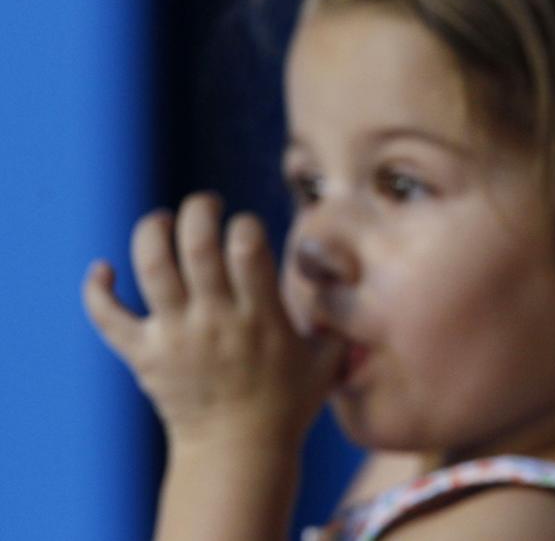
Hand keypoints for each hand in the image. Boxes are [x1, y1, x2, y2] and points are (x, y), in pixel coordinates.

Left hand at [83, 193, 342, 451]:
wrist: (237, 455)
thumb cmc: (289, 404)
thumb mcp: (327, 359)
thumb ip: (338, 318)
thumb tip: (350, 278)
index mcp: (260, 316)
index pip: (247, 245)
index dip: (245, 223)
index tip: (247, 229)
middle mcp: (215, 320)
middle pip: (196, 244)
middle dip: (200, 209)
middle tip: (207, 206)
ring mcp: (175, 337)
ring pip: (151, 267)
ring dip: (152, 232)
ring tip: (163, 223)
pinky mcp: (143, 355)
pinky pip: (108, 316)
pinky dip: (98, 288)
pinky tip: (103, 269)